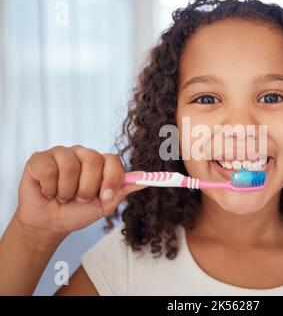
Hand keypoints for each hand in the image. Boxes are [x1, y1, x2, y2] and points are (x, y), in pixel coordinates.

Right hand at [15, 145, 145, 235]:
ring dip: (67, 191)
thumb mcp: (104, 205)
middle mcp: (82, 154)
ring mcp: (61, 154)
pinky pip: (49, 170)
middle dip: (87, 188)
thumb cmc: (77, 212)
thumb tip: (146, 180)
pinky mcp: (40, 159)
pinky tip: (48, 192)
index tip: (104, 197)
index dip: (111, 178)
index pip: (113, 159)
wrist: (49, 224)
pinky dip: (50, 189)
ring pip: (70, 166)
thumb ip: (122, 190)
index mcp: (100, 163)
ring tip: (62, 197)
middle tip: (79, 199)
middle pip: (93, 159)